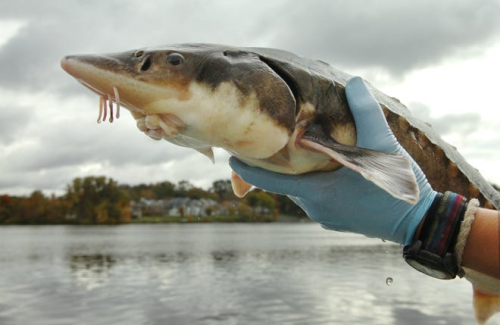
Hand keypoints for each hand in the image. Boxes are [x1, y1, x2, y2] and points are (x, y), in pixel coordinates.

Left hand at [229, 77, 436, 244]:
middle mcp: (315, 208)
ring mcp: (325, 217)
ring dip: (298, 173)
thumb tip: (354, 81)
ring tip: (297, 151)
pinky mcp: (336, 221)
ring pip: (300, 190)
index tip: (230, 156)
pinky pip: (315, 198)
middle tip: (267, 142)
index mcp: (317, 192)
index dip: (247, 168)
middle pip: (285, 183)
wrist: (418, 223)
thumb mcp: (382, 143)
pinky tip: (324, 168)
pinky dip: (312, 183)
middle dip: (275, 164)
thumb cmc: (397, 187)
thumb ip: (365, 110)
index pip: (269, 181)